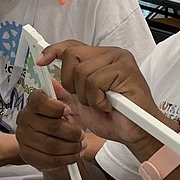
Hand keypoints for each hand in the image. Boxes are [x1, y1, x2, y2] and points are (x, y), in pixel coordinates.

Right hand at [16, 84, 87, 171]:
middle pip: (50, 127)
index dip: (56, 107)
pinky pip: (49, 160)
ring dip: (71, 147)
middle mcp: (24, 118)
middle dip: (72, 133)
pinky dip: (66, 159)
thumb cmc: (64, 118)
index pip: (39, 102)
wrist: (58, 138)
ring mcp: (23, 138)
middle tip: (82, 135)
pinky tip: (74, 154)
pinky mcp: (28, 155)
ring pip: (51, 146)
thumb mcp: (68, 101)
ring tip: (80, 145)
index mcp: (32, 102)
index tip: (68, 111)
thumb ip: (63, 92)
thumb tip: (55, 81)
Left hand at [37, 40, 165, 151]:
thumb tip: (50, 78)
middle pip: (72, 55)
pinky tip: (109, 105)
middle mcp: (111, 54)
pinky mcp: (125, 69)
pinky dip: (97, 99)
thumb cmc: (116, 119)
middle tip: (87, 98)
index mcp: (101, 58)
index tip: (41, 61)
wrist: (138, 133)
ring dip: (87, 95)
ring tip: (102, 103)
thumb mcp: (85, 104)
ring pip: (82, 71)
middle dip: (72, 82)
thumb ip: (69, 90)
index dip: (54, 51)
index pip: (72, 46)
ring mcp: (120, 59)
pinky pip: (95, 81)